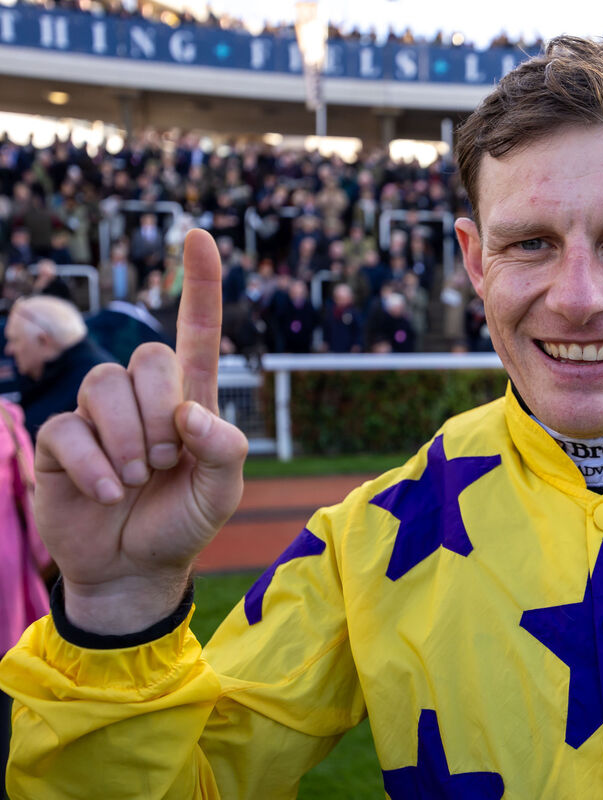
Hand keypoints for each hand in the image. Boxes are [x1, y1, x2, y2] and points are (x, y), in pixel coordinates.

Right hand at [35, 230, 247, 633]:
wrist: (134, 570)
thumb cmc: (183, 523)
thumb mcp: (222, 492)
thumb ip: (225, 451)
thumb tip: (195, 414)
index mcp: (190, 401)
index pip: (196, 332)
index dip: (200, 285)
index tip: (198, 235)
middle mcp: (144, 399)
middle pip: (148, 356)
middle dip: (162, 412)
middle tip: (166, 460)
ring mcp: (98, 417)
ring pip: (105, 383)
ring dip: (129, 439)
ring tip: (137, 479)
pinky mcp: (61, 442)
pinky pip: (70, 428)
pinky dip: (96, 465)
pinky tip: (108, 492)